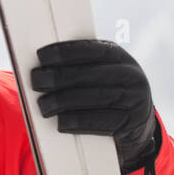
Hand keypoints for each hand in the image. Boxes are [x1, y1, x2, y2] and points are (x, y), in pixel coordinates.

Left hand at [31, 39, 158, 173]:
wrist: (137, 125)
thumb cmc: (107, 93)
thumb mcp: (101, 74)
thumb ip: (80, 66)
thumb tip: (42, 66)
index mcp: (119, 57)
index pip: (91, 50)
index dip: (64, 51)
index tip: (42, 56)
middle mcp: (131, 75)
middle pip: (87, 74)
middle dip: (57, 78)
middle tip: (37, 82)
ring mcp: (134, 98)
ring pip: (91, 97)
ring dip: (61, 102)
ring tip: (44, 106)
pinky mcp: (130, 122)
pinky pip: (98, 121)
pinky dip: (75, 122)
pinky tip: (61, 122)